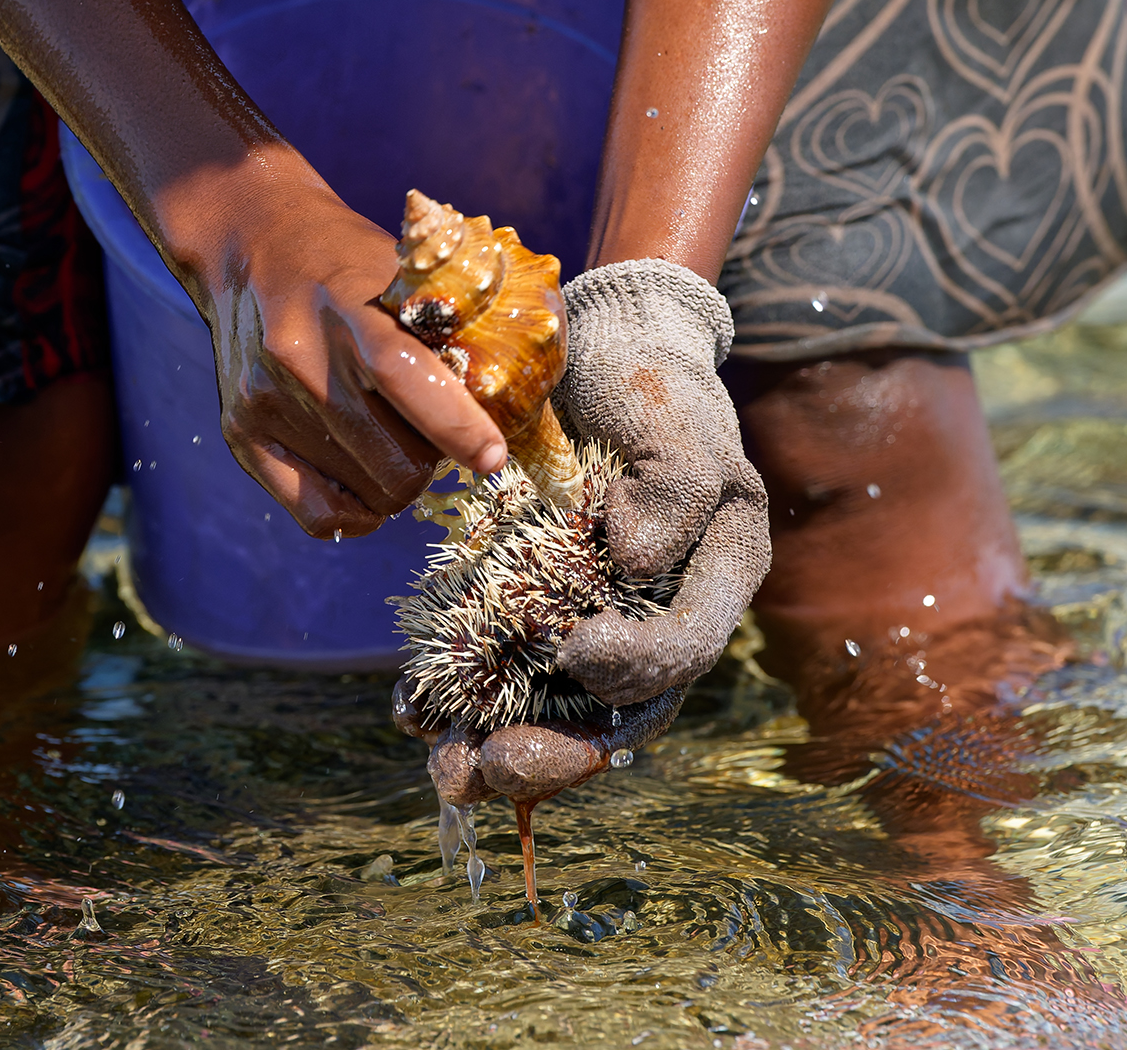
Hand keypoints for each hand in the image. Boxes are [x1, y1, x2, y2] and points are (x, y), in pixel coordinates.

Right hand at [196, 165, 507, 538]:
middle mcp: (300, 357)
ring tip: (398, 445)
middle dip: (433, 461)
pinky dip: (358, 514)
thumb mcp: (397, 268)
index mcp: (347, 306)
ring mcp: (265, 400)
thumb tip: (513, 393)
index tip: (492, 456)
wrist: (249, 242)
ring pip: (367, 493)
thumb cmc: (345, 258)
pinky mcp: (240, 432)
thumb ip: (446, 326)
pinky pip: (317, 514)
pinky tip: (368, 484)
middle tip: (435, 436)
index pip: (402, 375)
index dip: (456, 425)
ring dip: (400, 482)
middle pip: (393, 458)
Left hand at [408, 259, 769, 805]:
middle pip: (618, 711)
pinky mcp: (533, 614)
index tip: (574, 651)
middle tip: (492, 765)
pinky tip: (412, 712)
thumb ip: (674, 486)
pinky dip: (458, 699)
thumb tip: (633, 562)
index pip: (684, 648)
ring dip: (498, 746)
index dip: (634, 666)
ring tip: (445, 771)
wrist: (594, 356)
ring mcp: (595, 622)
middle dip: (556, 750)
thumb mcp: (671, 417)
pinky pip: (500, 673)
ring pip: (555, 711)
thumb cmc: (646, 382)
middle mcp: (658, 617)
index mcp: (714, 577)